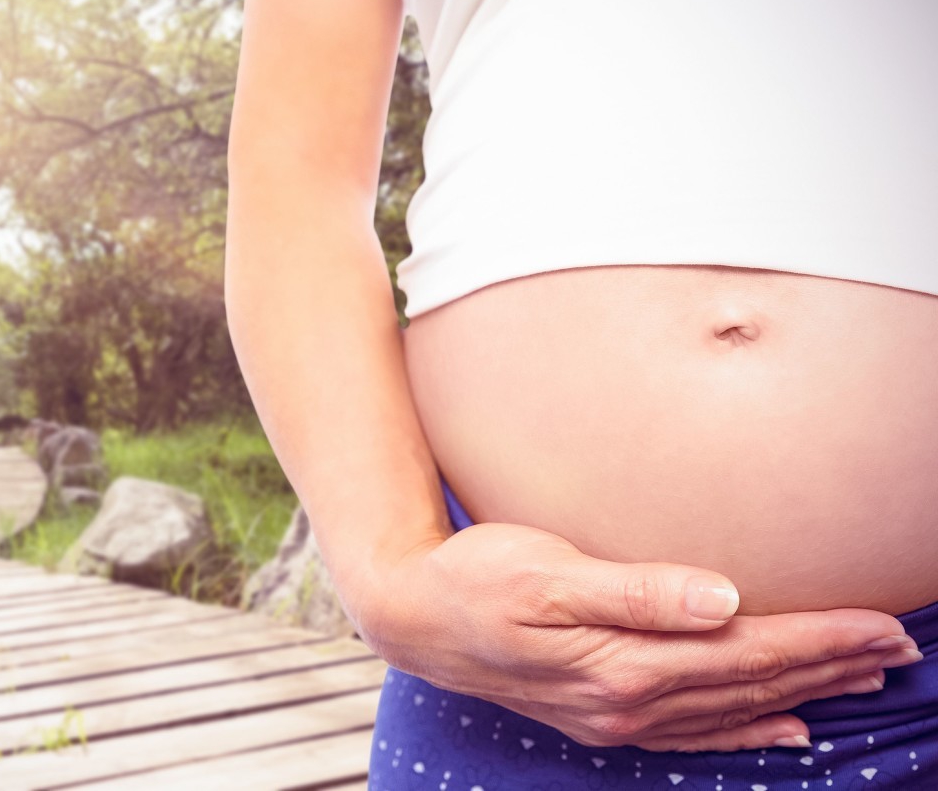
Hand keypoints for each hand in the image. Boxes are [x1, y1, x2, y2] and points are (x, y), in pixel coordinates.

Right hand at [360, 521, 920, 751]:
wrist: (414, 616)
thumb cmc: (476, 578)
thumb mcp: (547, 572)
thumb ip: (636, 589)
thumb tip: (724, 599)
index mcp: (622, 663)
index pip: (745, 652)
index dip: (818, 639)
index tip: (882, 625)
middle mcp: (627, 701)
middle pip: (750, 684)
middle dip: (829, 666)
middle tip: (899, 648)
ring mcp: (614, 717)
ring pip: (732, 708)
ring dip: (802, 694)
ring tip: (861, 679)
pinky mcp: (601, 716)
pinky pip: (694, 731)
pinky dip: (747, 730)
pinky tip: (782, 730)